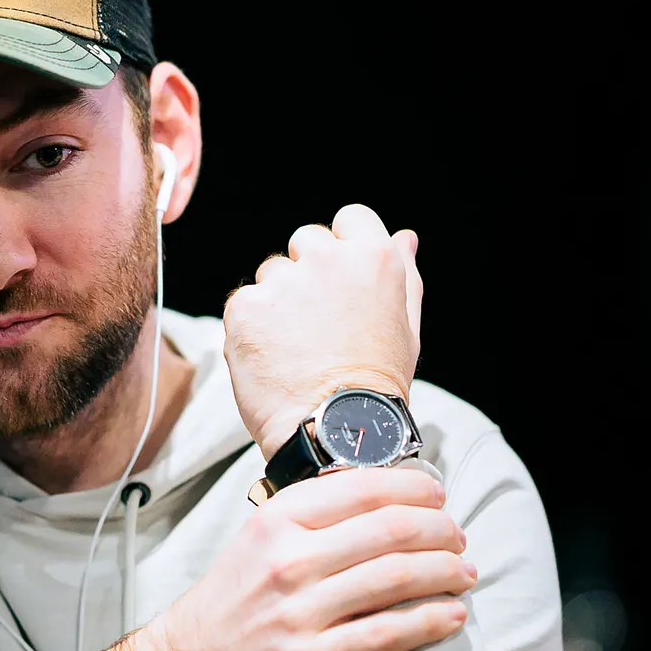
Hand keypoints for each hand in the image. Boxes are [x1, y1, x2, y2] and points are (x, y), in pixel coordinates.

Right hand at [84, 466, 471, 650]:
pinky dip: (429, 621)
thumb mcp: (257, 543)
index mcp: (275, 520)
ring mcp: (298, 611)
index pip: (362, 487)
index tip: (437, 494)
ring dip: (444, 572)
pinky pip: (387, 634)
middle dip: (439, 530)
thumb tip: (381, 502)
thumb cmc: (227, 606)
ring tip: (464, 574)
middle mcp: (287, 559)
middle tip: (458, 538)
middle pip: (389, 530)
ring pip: (395, 578)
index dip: (414, 488)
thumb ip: (310, 521)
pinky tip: (452, 616)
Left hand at [222, 202, 421, 460]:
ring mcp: (282, 281)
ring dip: (278, 300)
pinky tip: (272, 358)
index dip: (344, 247)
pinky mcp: (244, 306)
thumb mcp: (406, 328)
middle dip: (309, 272)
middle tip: (319, 323)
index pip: (350, 218)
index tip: (342, 280)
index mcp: (373, 258)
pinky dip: (252, 327)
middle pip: (306, 241)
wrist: (336, 431)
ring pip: (272, 273)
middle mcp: (326, 259)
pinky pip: (244, 303)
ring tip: (296, 348)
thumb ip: (405, 275)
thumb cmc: (377, 384)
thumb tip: (405, 236)